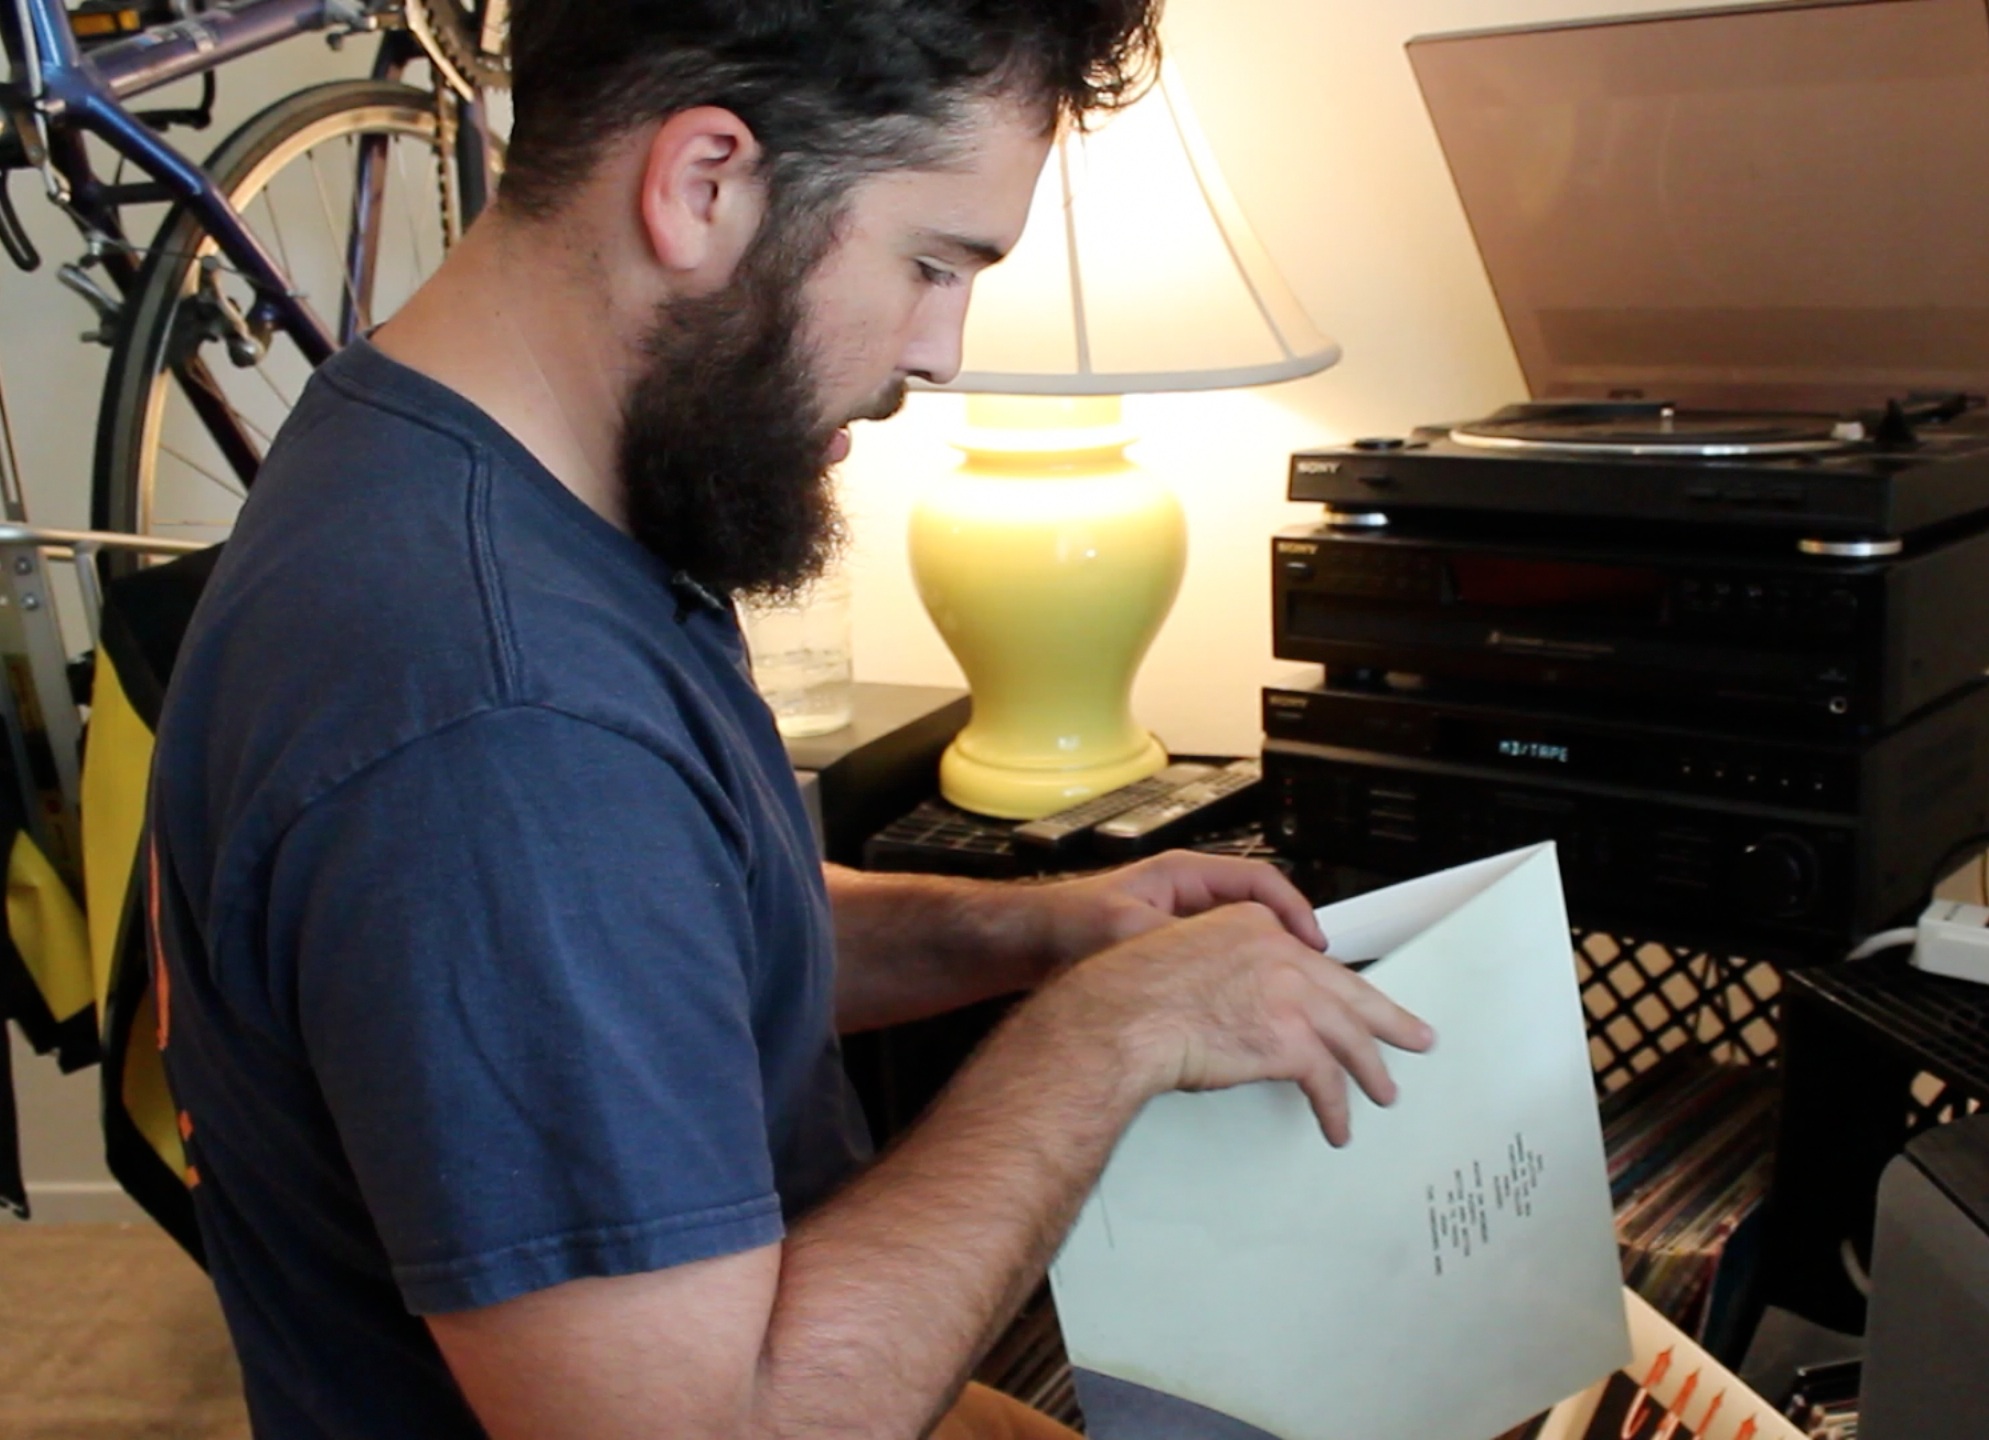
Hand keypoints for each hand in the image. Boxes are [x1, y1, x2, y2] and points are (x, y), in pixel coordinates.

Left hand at [1028, 850, 1327, 971]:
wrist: (1026, 944)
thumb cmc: (1064, 922)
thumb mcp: (1122, 927)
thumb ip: (1169, 937)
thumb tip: (1211, 957)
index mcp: (1184, 875)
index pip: (1258, 882)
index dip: (1292, 910)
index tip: (1311, 941)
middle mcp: (1187, 897)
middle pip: (1259, 913)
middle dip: (1288, 943)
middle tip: (1313, 973)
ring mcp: (1181, 927)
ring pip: (1243, 941)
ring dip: (1267, 965)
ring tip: (1288, 993)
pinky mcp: (1171, 956)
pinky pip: (1220, 965)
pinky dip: (1239, 984)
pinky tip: (1245, 1008)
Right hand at [1038, 901, 1433, 1146]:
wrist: (1122, 1015)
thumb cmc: (1133, 992)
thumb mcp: (1182, 954)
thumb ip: (1223, 969)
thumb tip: (1238, 1004)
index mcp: (1253, 926)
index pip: (1312, 960)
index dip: (1337, 987)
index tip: (1355, 1001)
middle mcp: (1280, 953)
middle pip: (1350, 991)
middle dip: (1387, 1020)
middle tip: (1414, 1035)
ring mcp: (1291, 994)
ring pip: (1351, 1037)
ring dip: (1370, 1071)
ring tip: (1384, 1092)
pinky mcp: (1290, 1040)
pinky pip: (1327, 1081)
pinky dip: (1336, 1108)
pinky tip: (1337, 1124)